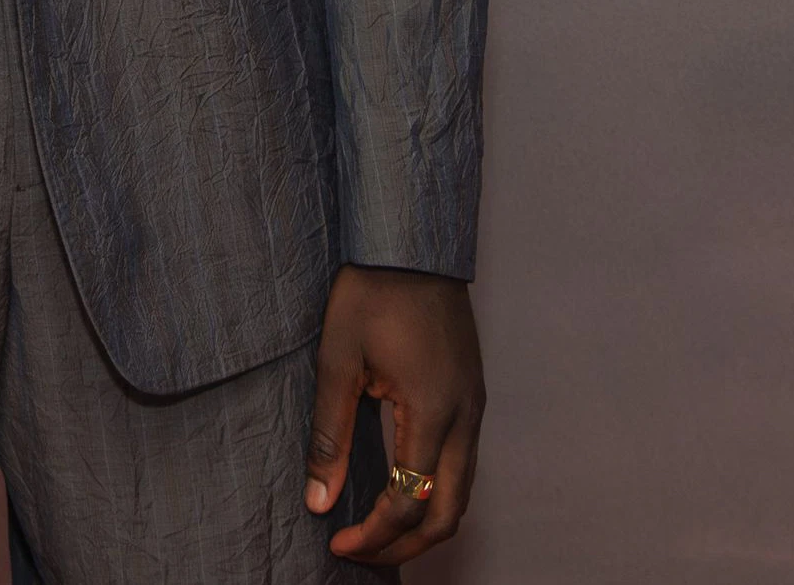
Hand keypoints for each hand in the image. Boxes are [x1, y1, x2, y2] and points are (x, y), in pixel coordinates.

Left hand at [306, 264, 482, 566]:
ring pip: (462, 491)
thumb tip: (319, 501)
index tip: (336, 543)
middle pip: (449, 511)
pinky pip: (463, 463)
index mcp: (432, 411)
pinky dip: (436, 492)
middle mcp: (465, 416)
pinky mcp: (471, 394)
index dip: (373, 535)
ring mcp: (474, 405)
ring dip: (423, 521)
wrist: (411, 242)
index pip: (410, 501)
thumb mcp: (337, 362)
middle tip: (358, 551)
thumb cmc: (371, 291)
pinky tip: (400, 490)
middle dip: (405, 544)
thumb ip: (330, 436)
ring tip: (376, 531)